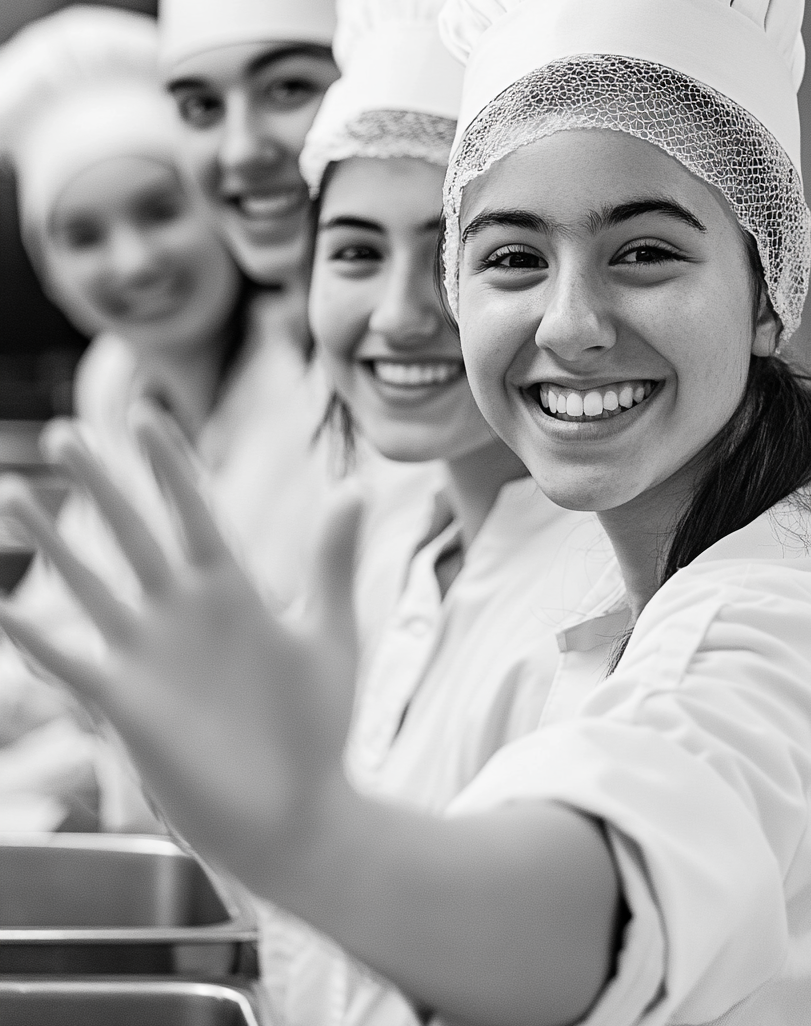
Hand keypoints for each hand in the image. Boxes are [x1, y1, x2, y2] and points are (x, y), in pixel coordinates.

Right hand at [0, 406, 363, 895]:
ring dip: (54, 540)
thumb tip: (354, 486)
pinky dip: (37, 637)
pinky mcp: (126, 704)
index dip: (167, 465)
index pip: (192, 510)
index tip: (144, 413)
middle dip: (99, 482)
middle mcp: (181, 612)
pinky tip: (5, 606)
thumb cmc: (319, 730)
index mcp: (232, 589)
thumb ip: (332, 564)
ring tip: (16, 492)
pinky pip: (71, 661)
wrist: (297, 818)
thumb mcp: (331, 638)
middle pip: (132, 532)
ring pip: (90, 582)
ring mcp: (148, 654)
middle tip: (63, 432)